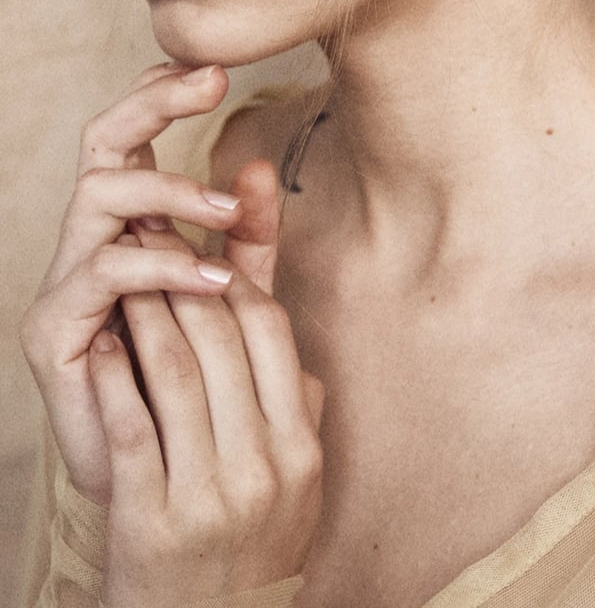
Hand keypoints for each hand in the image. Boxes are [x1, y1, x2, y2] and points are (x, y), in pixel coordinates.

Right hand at [21, 63, 244, 502]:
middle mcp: (90, 237)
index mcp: (127, 221)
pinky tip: (214, 279)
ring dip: (170, 190)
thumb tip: (259, 166)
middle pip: (103, 142)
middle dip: (154, 102)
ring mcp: (66, 277)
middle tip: (210, 80)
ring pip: (101, 196)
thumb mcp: (230, 290)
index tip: (213, 68)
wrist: (160, 466)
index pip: (132, 135)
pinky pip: (105, 272)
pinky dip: (164, 266)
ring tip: (227, 211)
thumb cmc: (191, 371)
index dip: (160, 92)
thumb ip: (244, 235)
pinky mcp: (52, 325)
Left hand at [90, 164, 323, 605]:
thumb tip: (294, 348)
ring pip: (175, 371)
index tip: (200, 248)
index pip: (270, 332)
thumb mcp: (296, 481)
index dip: (232, 278)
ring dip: (144, 313)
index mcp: (301, 446)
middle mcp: (264, 466)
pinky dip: (113, 376)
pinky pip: (131, 427)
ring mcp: (209, 494)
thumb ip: (300, 408)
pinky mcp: (153, 519)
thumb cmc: (254, 549)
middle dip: (180, 278)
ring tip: (123, 278)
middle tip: (150, 238)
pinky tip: (100, 343)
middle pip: (220, 339)